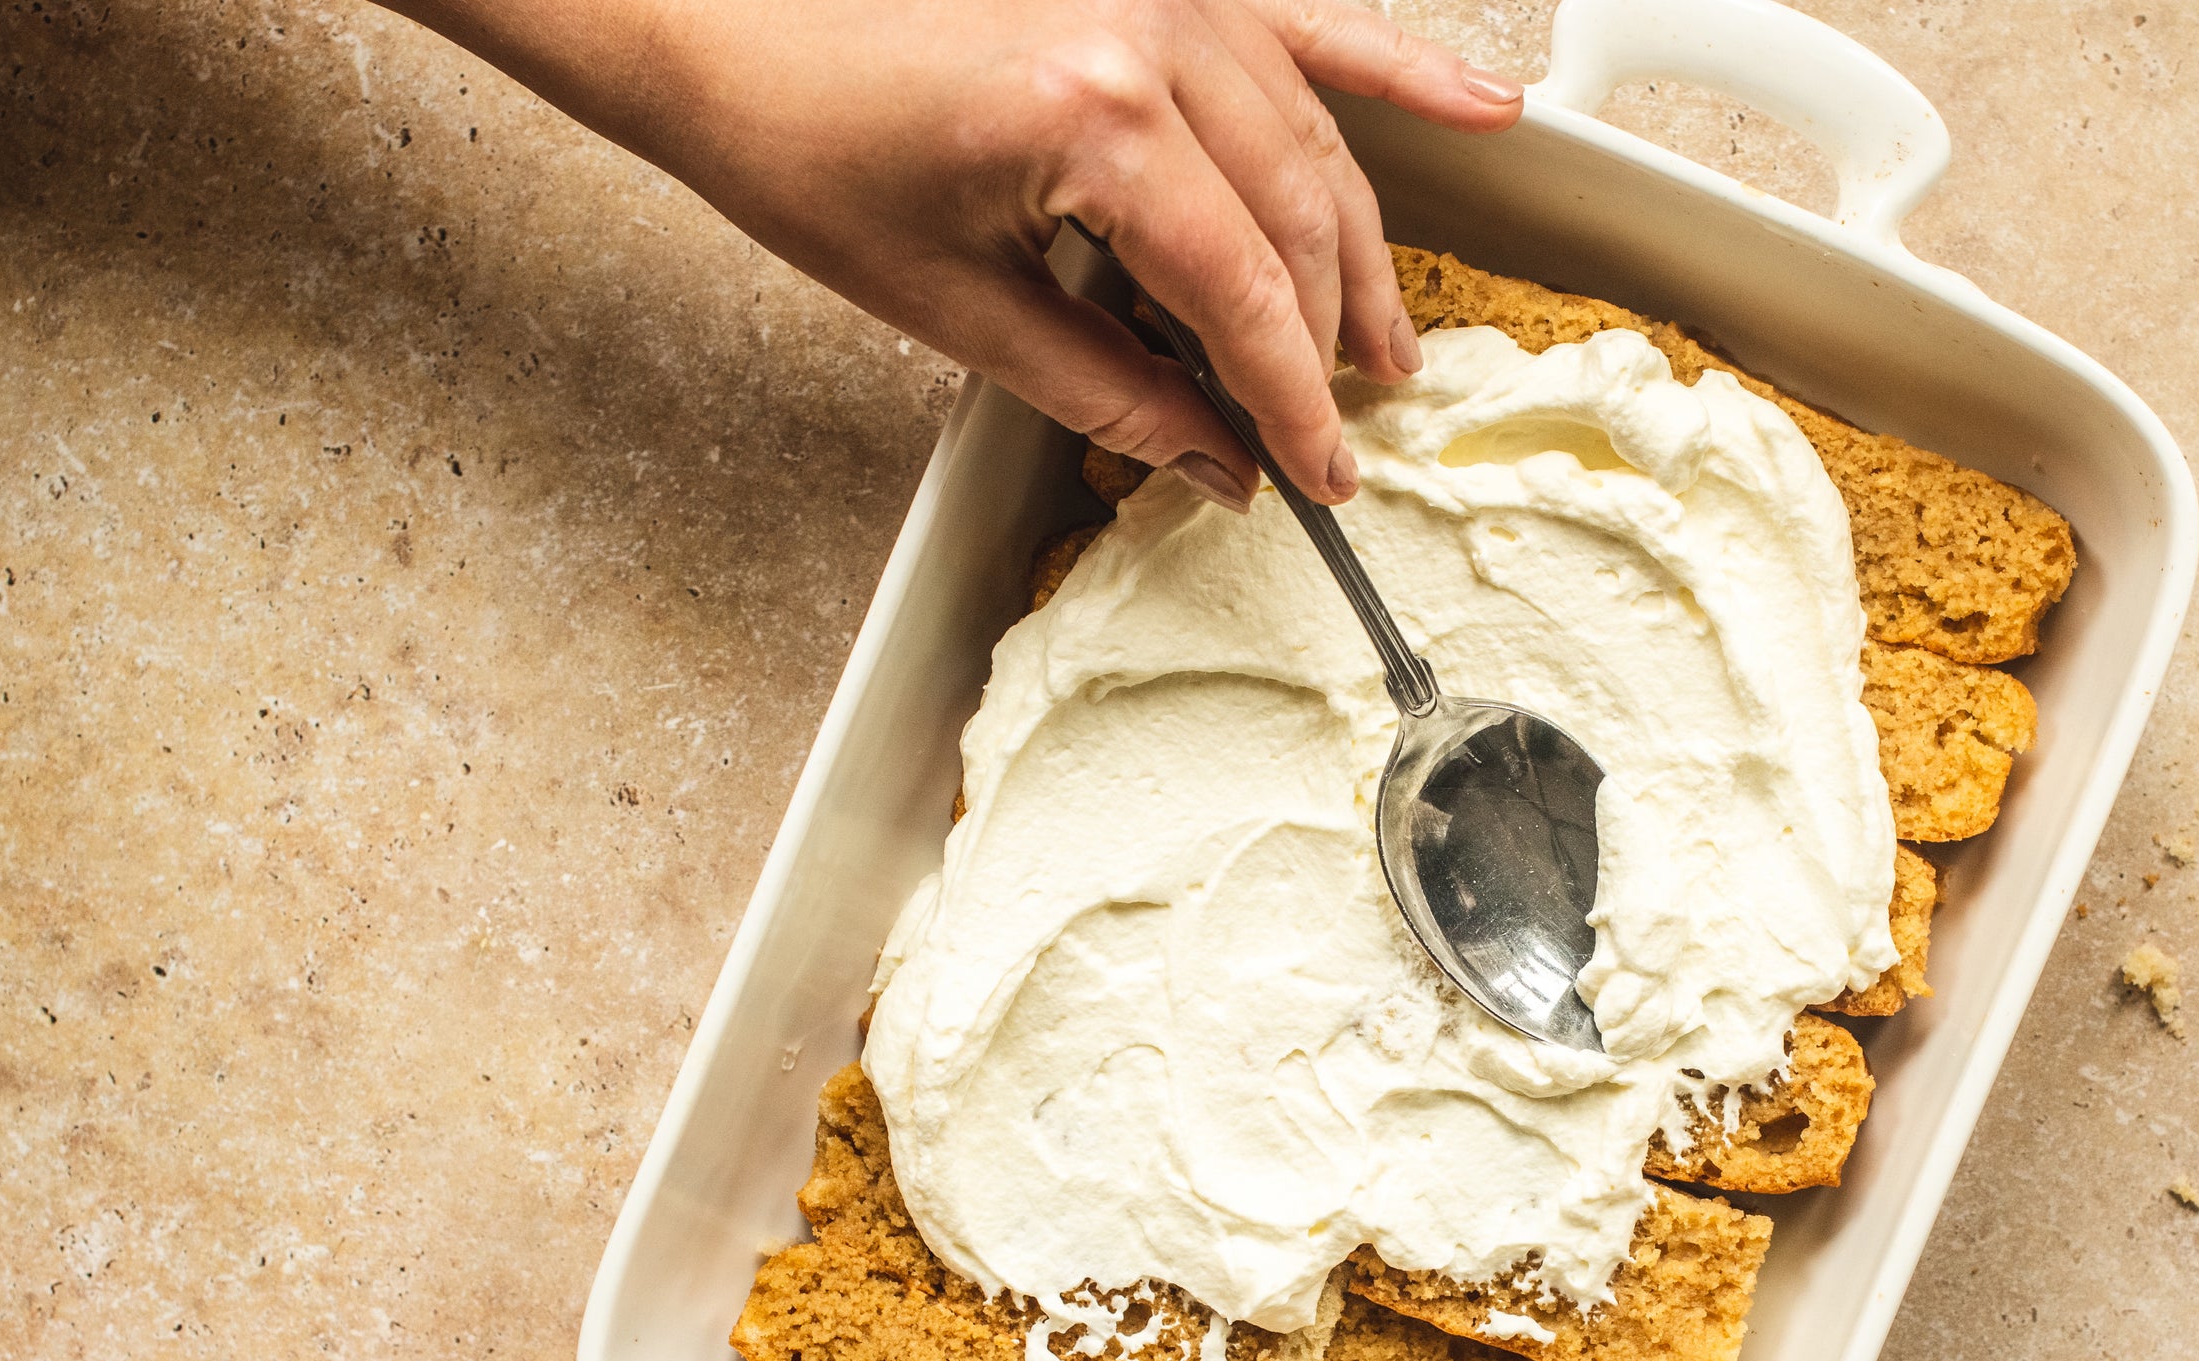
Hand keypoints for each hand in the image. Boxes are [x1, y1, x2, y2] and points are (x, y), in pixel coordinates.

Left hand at [377, 0, 1526, 506]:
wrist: (711, 16)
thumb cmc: (799, 144)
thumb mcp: (948, 305)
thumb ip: (1103, 389)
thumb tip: (1213, 464)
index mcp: (1097, 122)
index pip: (1245, 295)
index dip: (1293, 403)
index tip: (1319, 476)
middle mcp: (1153, 34)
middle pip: (1299, 217)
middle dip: (1332, 339)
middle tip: (1344, 425)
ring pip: (1314, 135)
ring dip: (1358, 242)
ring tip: (1381, 337)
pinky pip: (1308, 21)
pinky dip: (1398, 64)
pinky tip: (1487, 108)